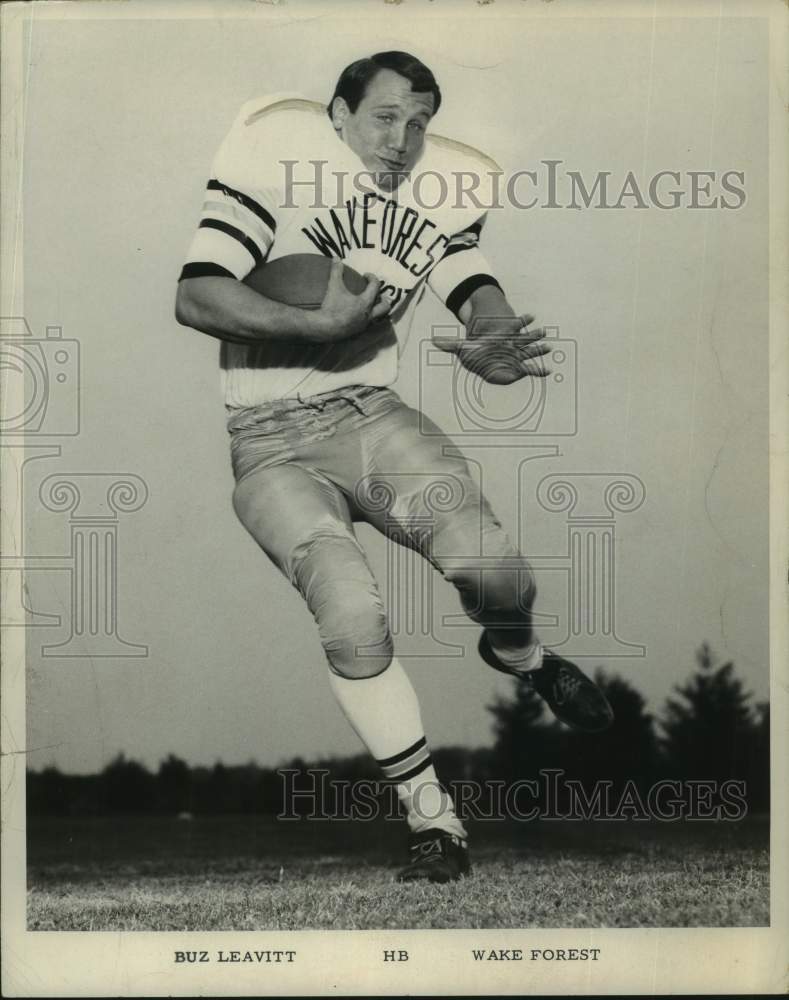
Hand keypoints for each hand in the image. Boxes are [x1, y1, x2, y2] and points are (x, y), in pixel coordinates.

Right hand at [306, 260, 390, 342]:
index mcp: (365, 302)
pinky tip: (357, 317)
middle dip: (383, 299)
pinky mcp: (357, 333)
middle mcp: (368, 315)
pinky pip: (367, 326)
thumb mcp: (333, 287)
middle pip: (385, 307)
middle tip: (376, 294)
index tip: (366, 275)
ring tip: (369, 306)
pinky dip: (366, 319)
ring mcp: (363, 326)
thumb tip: (336, 257)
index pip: (375, 286)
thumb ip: (336, 271)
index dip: (372, 278)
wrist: (324, 328)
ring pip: (378, 318)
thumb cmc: (331, 307)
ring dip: (376, 311)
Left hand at [433, 314, 551, 384]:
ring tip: (549, 347)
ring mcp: (516, 357)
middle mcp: (511, 347)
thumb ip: (450, 344)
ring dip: (538, 351)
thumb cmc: (476, 353)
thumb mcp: (463, 347)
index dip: (520, 323)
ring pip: (529, 352)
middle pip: (523, 340)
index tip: (529, 316)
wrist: (485, 362)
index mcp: (500, 339)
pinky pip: (531, 370)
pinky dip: (539, 372)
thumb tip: (432, 340)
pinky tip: (549, 371)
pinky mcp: (519, 368)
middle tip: (544, 330)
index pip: (511, 330)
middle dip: (533, 336)